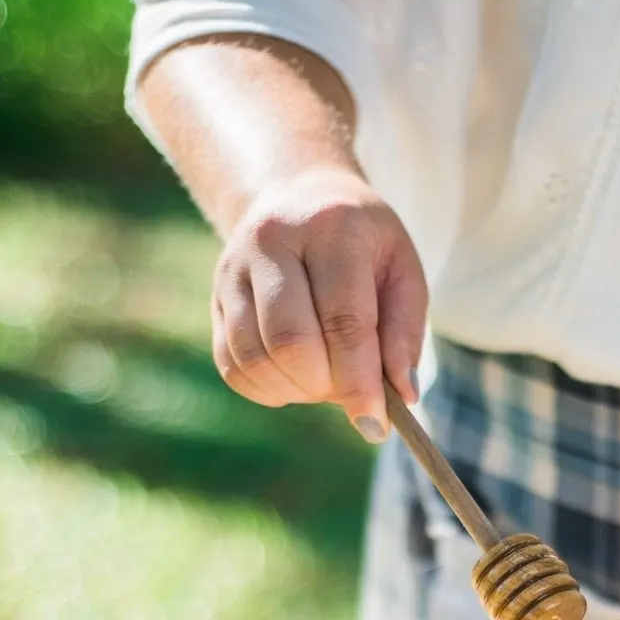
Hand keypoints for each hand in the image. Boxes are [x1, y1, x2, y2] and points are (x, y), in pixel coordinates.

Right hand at [211, 164, 427, 439]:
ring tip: (324, 379)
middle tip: (349, 391)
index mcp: (331, 228)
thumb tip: (402, 396)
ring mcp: (233, 270)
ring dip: (296, 391)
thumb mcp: (401, 271)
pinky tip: (295, 379)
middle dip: (325, 386)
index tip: (375, 423)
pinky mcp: (215, 299)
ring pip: (255, 358)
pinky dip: (268, 390)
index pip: (343, 319)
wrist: (298, 197)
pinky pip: (232, 366)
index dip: (359, 380)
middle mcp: (271, 242)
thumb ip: (404, 333)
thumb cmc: (362, 245)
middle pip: (290, 343)